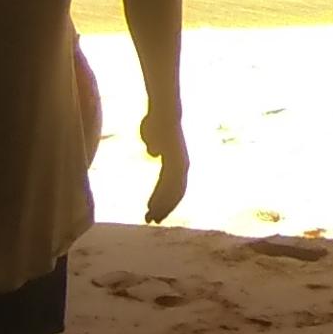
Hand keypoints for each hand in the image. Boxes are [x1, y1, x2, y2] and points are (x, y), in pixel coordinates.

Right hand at [139, 104, 188, 223]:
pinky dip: (160, 198)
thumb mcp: (153, 138)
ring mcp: (180, 164)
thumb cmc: (155, 123)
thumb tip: (155, 154)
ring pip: (172, 192)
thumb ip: (155, 147)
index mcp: (177, 161)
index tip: (154, 210)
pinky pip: (168, 186)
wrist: (162, 112)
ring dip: (162, 207)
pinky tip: (152, 207)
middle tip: (154, 221)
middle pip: (175, 192)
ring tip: (151, 218)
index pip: (174, 185)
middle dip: (165, 207)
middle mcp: (182, 165)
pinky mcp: (175, 162)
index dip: (165, 198)